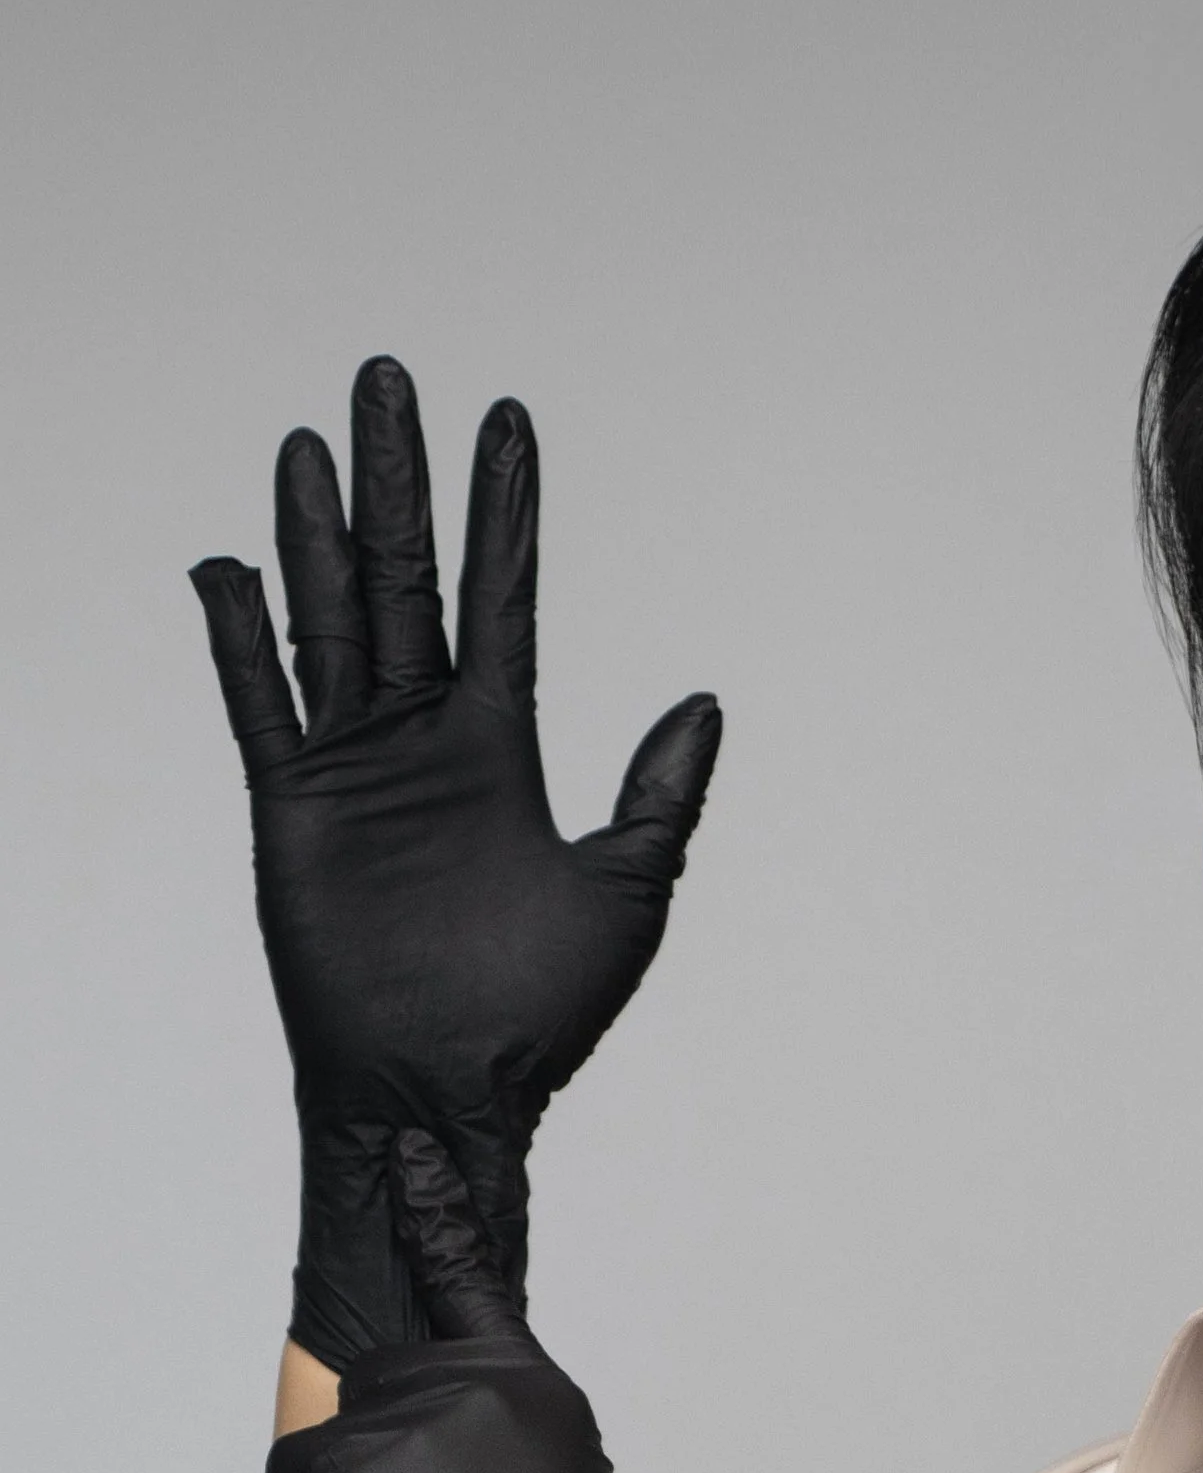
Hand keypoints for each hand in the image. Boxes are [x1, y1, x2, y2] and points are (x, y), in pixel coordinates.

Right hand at [192, 356, 720, 1367]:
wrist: (447, 1093)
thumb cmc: (540, 1016)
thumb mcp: (629, 894)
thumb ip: (660, 797)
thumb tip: (704, 701)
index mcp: (502, 746)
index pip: (503, 598)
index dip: (506, 512)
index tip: (508, 422)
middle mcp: (423, 739)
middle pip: (406, 578)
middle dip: (400, 481)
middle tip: (390, 378)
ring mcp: (353, 768)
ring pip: (330, 620)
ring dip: (315, 531)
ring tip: (312, 441)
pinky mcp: (291, 809)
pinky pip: (262, 706)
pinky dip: (240, 638)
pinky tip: (227, 566)